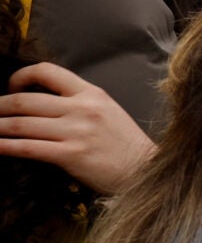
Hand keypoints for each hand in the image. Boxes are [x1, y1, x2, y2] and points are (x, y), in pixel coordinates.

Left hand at [0, 63, 155, 193]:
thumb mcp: (107, 112)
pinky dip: (4, 146)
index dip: (20, 77)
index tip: (11, 89)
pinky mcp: (71, 155)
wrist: (145, 171)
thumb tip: (39, 106)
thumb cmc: (125, 145)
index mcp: (92, 94)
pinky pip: (28, 148)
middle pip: (25, 101)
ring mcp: (76, 132)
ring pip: (21, 124)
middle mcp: (82, 108)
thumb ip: (78, 104)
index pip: (47, 71)